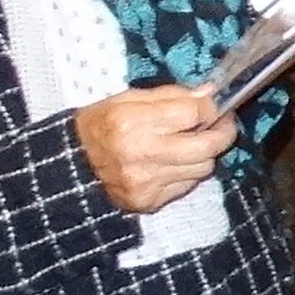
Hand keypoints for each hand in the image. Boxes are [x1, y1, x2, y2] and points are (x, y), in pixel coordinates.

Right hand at [78, 84, 231, 215]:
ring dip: (203, 154)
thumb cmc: (101, 125)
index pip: (194, 114)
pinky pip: (186, 186)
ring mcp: (145, 182)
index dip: (210, 108)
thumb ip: (172, 95)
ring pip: (202, 168)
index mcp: (132, 121)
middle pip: (206, 146)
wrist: (72, 165)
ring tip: (190, 144)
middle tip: (221, 124)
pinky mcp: (147, 201)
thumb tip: (210, 93)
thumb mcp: (129, 99)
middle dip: (222, 133)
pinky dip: (186, 173)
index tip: (212, 106)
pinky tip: (171, 164)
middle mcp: (140, 154)